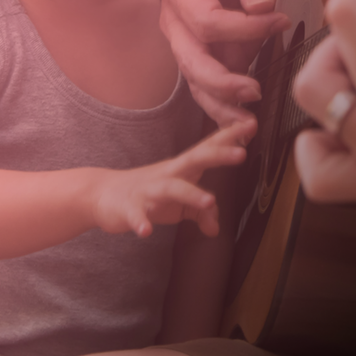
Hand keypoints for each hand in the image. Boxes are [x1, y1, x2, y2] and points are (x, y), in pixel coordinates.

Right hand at [92, 121, 252, 237]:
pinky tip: (146, 231)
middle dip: (218, 156)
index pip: (209, 149)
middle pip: (195, 160)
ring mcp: (148, 190)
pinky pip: (136, 215)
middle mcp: (168, 174)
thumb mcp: (178, 205)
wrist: (102, 194)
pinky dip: (140, 222)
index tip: (252, 124)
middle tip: (242, 153)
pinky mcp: (129, 208)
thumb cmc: (147, 194)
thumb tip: (215, 228)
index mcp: (182, 169)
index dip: (230, 138)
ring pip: (171, 189)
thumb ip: (199, 212)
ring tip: (210, 201)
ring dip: (190, 194)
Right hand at [159, 0, 289, 125]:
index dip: (243, 28)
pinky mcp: (205, 56)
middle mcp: (176, 18)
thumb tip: (260, 8)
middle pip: (190, 59)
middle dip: (220, 81)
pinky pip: (208, 87)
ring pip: (196, 81)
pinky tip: (243, 125)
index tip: (280, 20)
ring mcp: (187, 41)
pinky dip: (224, 108)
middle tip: (254, 92)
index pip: (205, 20)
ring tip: (248, 126)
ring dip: (221, 106)